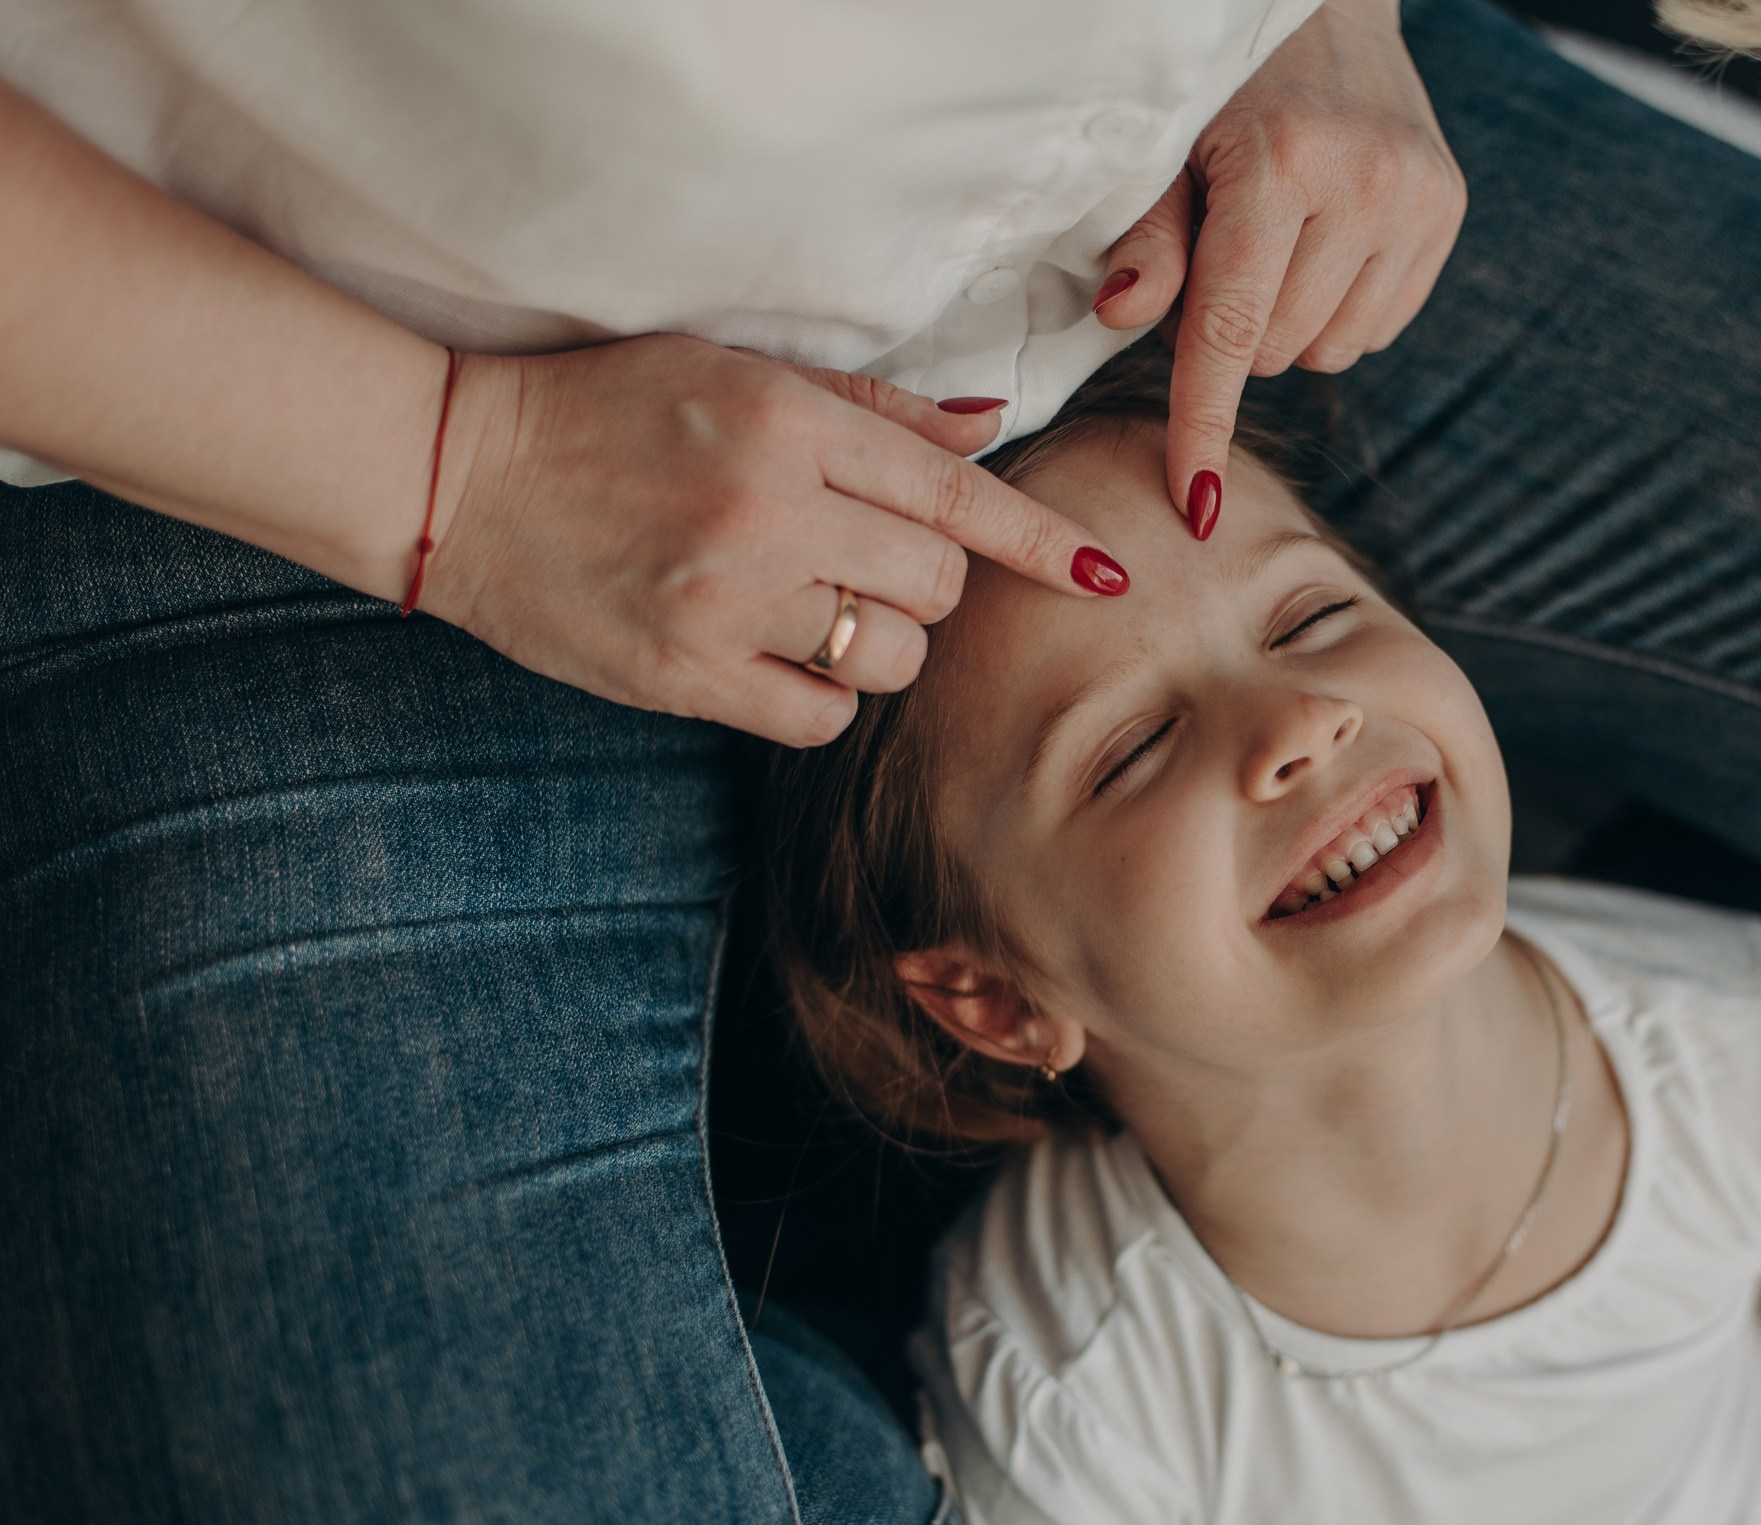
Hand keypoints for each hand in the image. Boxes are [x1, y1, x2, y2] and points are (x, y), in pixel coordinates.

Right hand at [421, 335, 1125, 746]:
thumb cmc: (603, 410)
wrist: (456, 474)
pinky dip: (820, 695)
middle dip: (929, 585)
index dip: (1039, 541)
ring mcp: (724, 600)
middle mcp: (766, 511)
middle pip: (935, 586)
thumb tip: (988, 430)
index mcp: (787, 422)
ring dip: (878, 643)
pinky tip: (775, 655)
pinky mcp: (682, 675)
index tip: (1104, 574)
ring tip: (811, 606)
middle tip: (867, 564)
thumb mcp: (737, 370)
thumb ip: (871, 409)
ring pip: (889, 657)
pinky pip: (819, 717)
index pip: (954, 493)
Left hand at [1094, 0, 1465, 533]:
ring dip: (1284, 327)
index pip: (1229, 328)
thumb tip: (1126, 317)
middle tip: (1212, 262)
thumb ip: (1146, 238)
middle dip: (1227, 336)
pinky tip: (1321, 247)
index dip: (1203, 425)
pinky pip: (1374, 329)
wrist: (1325, 5)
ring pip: (1326, 352)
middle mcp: (1363, 182)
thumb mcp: (1163, 150)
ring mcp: (1416, 198)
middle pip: (1272, 351)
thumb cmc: (1218, 91)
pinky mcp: (1449, 210)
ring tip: (1270, 250)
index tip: (1195, 506)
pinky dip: (1334, 310)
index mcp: (1278, 162)